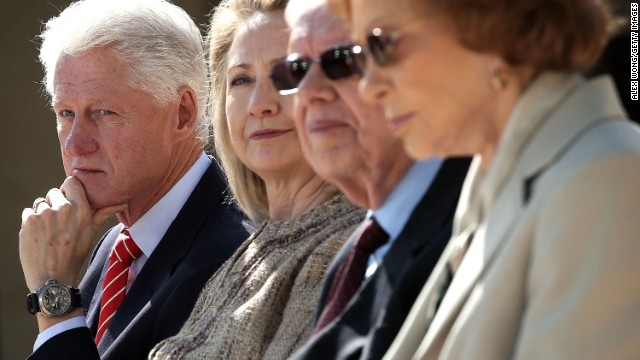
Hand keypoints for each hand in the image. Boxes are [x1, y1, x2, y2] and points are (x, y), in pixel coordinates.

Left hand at [19, 176, 125, 290]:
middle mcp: (63, 208)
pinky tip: (38, 235)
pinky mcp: (28, 221)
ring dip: (43, 213)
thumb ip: (103, 213)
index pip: (71, 182)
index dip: (69, 191)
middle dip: (55, 204)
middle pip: (54, 192)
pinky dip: (31, 221)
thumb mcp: (91, 233)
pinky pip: (28, 212)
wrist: (52, 277)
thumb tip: (121, 203)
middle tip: (59, 222)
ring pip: (41, 203)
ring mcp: (44, 214)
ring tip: (48, 231)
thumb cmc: (74, 255)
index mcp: (81, 209)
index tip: (69, 200)